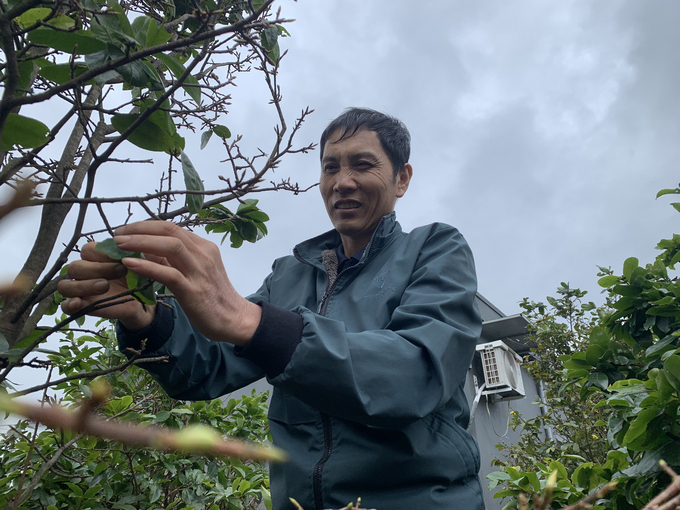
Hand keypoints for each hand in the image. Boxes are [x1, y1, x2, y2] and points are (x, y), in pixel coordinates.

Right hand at [58, 242, 156, 329]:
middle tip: (120, 272)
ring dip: (84, 285)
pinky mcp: (82, 306)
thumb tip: (121, 241)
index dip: (102, 254)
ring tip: (105, 286)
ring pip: (65, 286)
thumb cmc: (137, 276)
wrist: (143, 297)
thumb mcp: (135, 263)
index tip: (122, 259)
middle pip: (75, 267)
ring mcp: (81, 290)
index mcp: (95, 258)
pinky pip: (65, 306)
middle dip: (97, 269)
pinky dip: (69, 304)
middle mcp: (84, 273)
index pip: (87, 250)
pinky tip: (79, 302)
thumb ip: (127, 252)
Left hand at [105, 221, 260, 345]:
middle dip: (140, 229)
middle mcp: (203, 254)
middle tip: (118, 234)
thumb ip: (172, 260)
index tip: (126, 230)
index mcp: (204, 247)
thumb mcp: (194, 272)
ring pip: (170, 246)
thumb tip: (145, 249)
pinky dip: (147, 266)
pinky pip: (169, 273)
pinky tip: (129, 264)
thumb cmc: (212, 296)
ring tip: (119, 244)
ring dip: (140, 242)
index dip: (146, 226)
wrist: (234, 318)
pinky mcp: (193, 290)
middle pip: (170, 231)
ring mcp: (199, 271)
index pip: (172, 228)